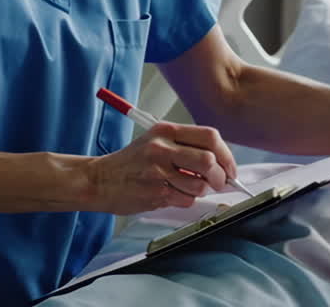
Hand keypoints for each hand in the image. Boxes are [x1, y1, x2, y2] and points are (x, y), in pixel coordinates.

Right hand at [87, 122, 239, 214]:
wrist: (100, 180)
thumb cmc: (131, 163)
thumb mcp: (155, 141)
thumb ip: (185, 146)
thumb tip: (220, 162)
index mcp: (165, 130)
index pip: (210, 137)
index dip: (226, 155)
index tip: (229, 168)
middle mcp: (162, 147)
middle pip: (209, 160)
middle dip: (220, 176)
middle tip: (218, 182)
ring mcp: (157, 170)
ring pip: (200, 184)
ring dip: (201, 191)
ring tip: (187, 187)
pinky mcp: (155, 191)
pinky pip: (186, 199)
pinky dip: (185, 200)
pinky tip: (171, 194)